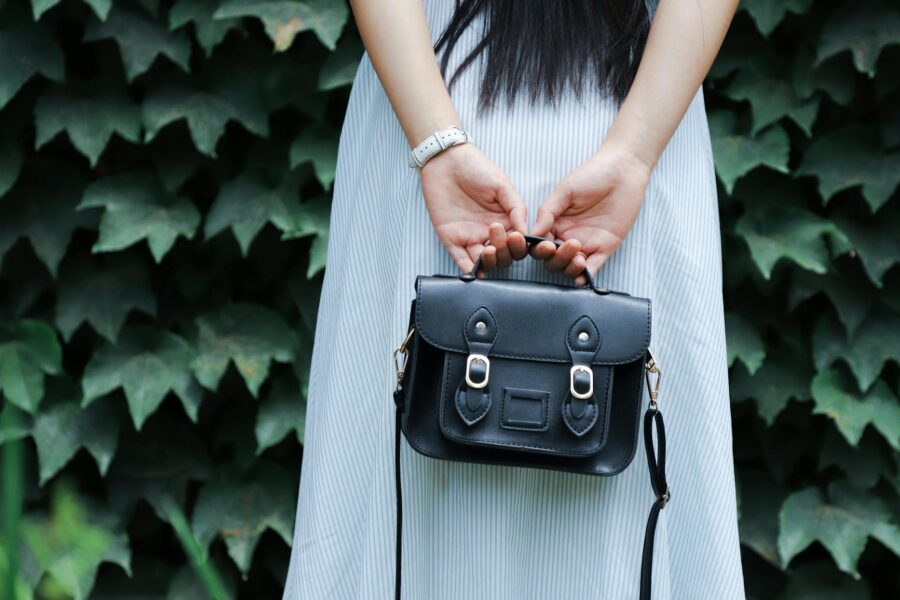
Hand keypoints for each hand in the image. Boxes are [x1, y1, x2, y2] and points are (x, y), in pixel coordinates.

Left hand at [420, 143, 527, 274]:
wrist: (445, 160)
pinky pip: (460, 259)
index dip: (520, 245)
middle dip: (505, 252)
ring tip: (489, 251)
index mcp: (505, 220)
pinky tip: (475, 272)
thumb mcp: (502, 185)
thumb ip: (516, 208)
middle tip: (500, 236)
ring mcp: (470, 237)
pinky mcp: (451, 238)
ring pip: (485, 261)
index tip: (518, 237)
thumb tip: (527, 232)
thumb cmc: (476, 168)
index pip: (517, 243)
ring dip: (490, 262)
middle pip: (503, 255)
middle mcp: (489, 232)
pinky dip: (468, 269)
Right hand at [531, 144, 651, 284]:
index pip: (539, 244)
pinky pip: (593, 267)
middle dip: (555, 259)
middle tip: (566, 246)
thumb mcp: (565, 190)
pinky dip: (586, 276)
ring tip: (577, 258)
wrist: (623, 171)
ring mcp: (587, 243)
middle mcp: (567, 236)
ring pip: (570, 267)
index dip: (538, 249)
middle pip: (552, 259)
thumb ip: (547, 211)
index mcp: (555, 223)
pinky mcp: (605, 247)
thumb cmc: (593, 174)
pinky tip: (582, 276)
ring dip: (569, 268)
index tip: (545, 245)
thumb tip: (532, 233)